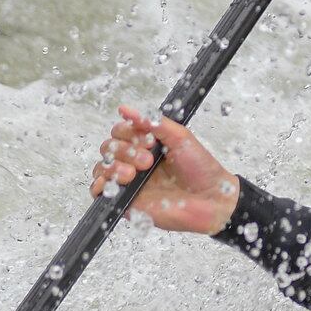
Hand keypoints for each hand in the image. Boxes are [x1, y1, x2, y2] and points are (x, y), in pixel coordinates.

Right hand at [89, 105, 239, 234]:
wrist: (211, 199)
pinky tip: (118, 183)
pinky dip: (101, 185)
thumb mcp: (180, 137)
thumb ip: (153, 122)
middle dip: (124, 151)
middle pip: (108, 147)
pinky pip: (99, 192)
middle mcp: (134, 161)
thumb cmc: (200, 169)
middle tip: (148, 161)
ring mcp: (128, 181)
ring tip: (133, 174)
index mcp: (145, 144)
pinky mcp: (125, 201)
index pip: (120, 131)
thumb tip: (125, 109)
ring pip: (102, 167)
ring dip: (113, 167)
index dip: (129, 134)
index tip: (150, 141)